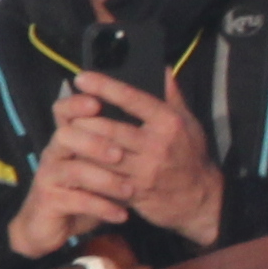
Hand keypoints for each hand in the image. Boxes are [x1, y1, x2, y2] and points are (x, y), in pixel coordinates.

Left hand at [13, 69, 221, 257]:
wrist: (201, 201)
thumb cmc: (191, 156)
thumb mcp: (190, 123)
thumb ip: (172, 95)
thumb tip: (161, 67)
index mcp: (168, 123)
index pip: (131, 98)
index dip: (103, 86)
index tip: (82, 78)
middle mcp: (156, 145)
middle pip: (109, 128)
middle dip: (84, 120)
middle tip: (68, 113)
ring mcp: (144, 171)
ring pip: (102, 154)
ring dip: (81, 144)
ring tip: (66, 134)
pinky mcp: (134, 192)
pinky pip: (104, 177)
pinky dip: (88, 168)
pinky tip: (75, 160)